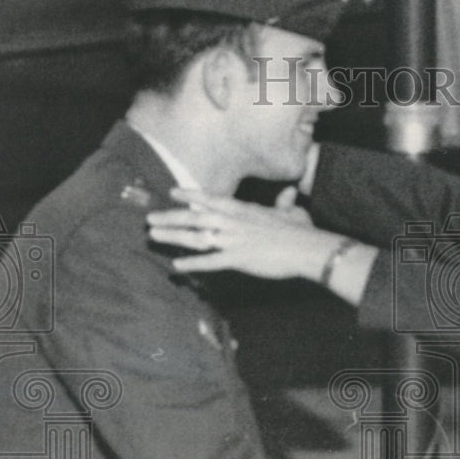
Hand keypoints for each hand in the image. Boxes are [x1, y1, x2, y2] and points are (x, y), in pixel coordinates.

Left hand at [146, 187, 340, 278]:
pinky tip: (177, 266)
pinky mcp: (238, 259)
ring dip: (173, 236)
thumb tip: (291, 192)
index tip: (172, 192)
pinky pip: (210, 262)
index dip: (191, 195)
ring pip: (196, 237)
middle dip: (171, 217)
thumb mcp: (292, 211)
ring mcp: (234, 240)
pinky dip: (192, 264)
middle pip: (195, 217)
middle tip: (150, 218)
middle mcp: (233, 222)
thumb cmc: (302, 230)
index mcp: (244, 209)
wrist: (308, 249)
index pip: (211, 199)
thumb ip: (285, 202)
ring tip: (153, 236)